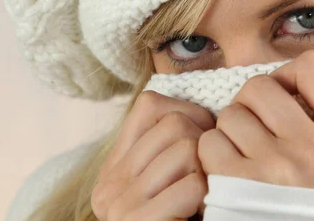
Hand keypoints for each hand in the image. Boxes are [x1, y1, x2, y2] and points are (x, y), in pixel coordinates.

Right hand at [91, 90, 215, 220]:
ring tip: (199, 196)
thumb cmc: (180, 214)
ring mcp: (119, 204)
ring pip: (186, 150)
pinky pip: (192, 186)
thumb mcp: (165, 178)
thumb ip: (168, 145)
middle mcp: (108, 184)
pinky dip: (206, 198)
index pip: (151, 104)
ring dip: (206, 173)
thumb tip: (205, 105)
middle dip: (202, 145)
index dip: (191, 116)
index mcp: (112, 167)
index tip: (201, 145)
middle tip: (205, 175)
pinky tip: (195, 212)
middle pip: (174, 124)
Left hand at [198, 50, 313, 190]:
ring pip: (229, 113)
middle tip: (258, 129)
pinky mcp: (237, 183)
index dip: (289, 75)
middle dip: (251, 103)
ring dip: (230, 131)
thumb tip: (283, 72)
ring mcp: (274, 167)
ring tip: (247, 155)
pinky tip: (230, 171)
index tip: (286, 98)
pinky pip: (209, 141)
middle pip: (259, 85)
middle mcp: (313, 150)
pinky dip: (213, 153)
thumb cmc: (310, 193)